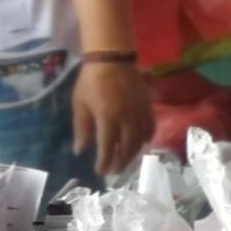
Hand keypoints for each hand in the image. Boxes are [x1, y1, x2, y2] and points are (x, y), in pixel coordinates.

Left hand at [73, 59, 154, 179]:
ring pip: (140, 140)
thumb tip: (80, 150)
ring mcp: (139, 112)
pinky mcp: (148, 106)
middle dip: (120, 161)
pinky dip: (146, 138)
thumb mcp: (80, 105)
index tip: (101, 171)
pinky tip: (141, 143)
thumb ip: (82, 129)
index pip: (108, 147)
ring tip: (126, 161)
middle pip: (127, 147)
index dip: (105, 162)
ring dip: (133, 153)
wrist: (112, 59)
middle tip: (114, 171)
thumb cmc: (90, 81)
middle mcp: (126, 118)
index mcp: (108, 118)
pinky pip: (150, 127)